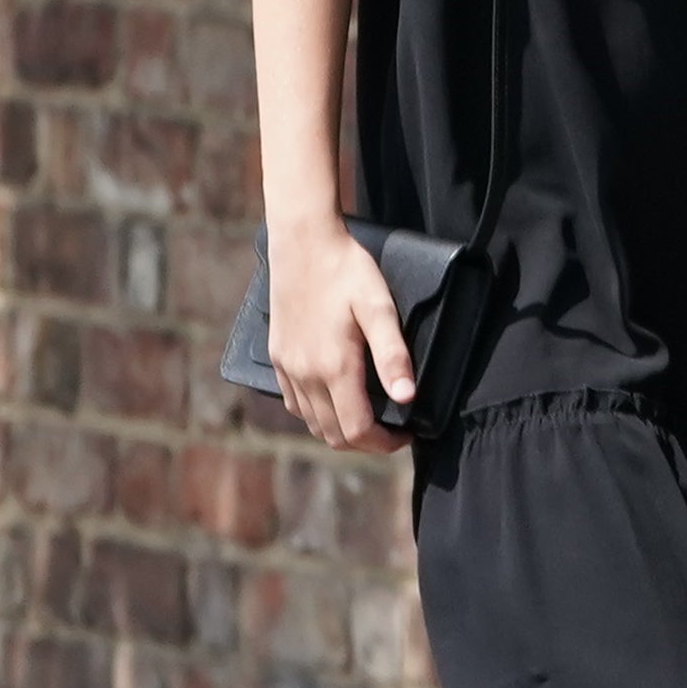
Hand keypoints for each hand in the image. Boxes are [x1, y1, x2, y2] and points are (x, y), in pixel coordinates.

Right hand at [262, 216, 418, 452]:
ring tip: (368, 417)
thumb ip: (393, 355)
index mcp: (333, 368)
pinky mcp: (278, 357)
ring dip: (340, 430)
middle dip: (365, 442)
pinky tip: (335, 400)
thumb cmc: (347, 272)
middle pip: (333, 434)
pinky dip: (316, 414)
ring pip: (312, 422)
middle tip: (391, 431)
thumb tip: (407, 398)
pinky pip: (294, 403)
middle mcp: (306, 375)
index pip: (357, 431)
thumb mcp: (380, 309)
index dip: (384, 443)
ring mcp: (287, 368)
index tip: (406, 435)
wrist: (303, 244)